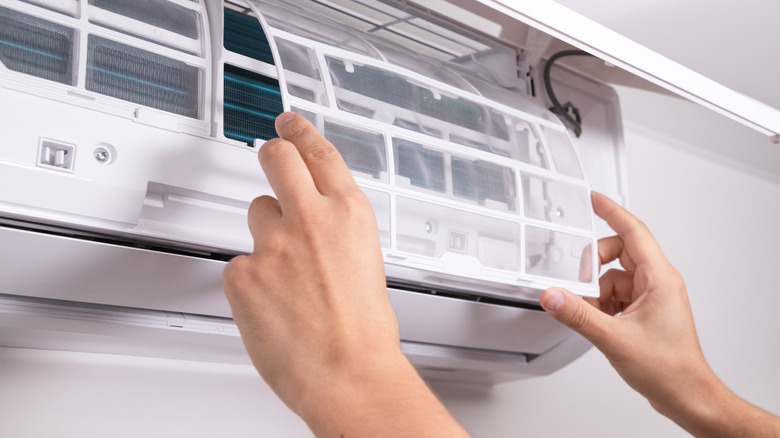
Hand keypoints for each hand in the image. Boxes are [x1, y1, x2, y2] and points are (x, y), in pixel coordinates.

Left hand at [222, 113, 467, 436]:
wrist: (347, 374)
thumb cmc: (364, 331)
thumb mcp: (366, 262)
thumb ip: (338, 232)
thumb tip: (318, 223)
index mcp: (349, 214)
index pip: (318, 153)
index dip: (300, 132)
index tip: (288, 123)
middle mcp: (311, 219)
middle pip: (276, 158)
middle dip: (271, 154)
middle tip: (269, 159)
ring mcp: (273, 244)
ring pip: (256, 213)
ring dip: (266, 232)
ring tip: (287, 272)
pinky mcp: (243, 273)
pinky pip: (241, 264)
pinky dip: (253, 280)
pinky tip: (273, 304)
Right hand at [541, 192, 779, 436]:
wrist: (686, 394)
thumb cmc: (669, 368)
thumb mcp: (614, 338)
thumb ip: (578, 314)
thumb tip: (554, 295)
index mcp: (659, 278)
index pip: (633, 231)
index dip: (611, 211)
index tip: (594, 199)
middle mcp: (658, 283)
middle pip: (618, 253)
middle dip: (594, 265)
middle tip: (578, 280)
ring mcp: (652, 297)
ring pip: (614, 276)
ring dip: (596, 290)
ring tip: (589, 311)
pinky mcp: (645, 312)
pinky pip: (616, 295)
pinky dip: (601, 304)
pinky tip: (597, 320)